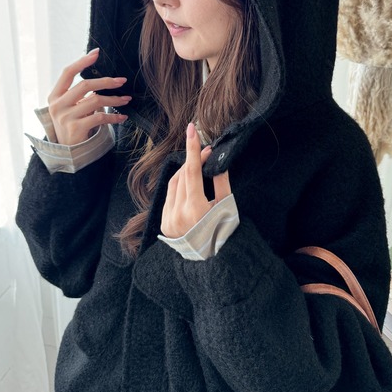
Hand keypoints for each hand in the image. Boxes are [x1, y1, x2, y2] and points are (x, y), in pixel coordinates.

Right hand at [47, 48, 131, 144]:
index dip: (82, 61)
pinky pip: (100, 117)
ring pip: (95, 101)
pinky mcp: (76, 129)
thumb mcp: (71, 106)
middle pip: (85, 85)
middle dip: (106, 81)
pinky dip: (114, 116)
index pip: (67, 72)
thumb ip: (80, 93)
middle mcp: (58, 105)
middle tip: (122, 80)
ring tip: (126, 99)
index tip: (97, 53)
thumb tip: (104, 78)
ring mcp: (65, 117)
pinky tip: (122, 117)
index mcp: (55, 95)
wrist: (67, 151)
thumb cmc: (72, 123)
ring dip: (114, 99)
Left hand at [161, 123, 230, 237]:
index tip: (191, 129)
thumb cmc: (222, 233)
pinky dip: (179, 186)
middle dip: (193, 160)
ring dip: (185, 172)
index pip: (191, 171)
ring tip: (198, 167)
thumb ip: (222, 183)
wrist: (209, 262)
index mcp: (195, 209)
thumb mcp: (227, 208)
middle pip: (183, 175)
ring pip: (174, 184)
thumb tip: (217, 161)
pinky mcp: (164, 222)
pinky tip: (189, 185)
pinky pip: (169, 196)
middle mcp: (178, 213)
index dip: (192, 149)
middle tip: (206, 152)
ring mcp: (168, 218)